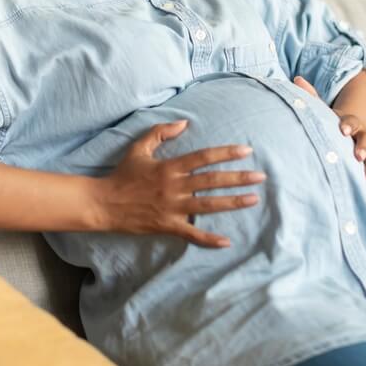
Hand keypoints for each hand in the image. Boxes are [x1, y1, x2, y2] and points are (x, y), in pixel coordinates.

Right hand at [94, 120, 265, 248]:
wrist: (104, 203)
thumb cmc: (122, 175)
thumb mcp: (139, 148)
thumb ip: (160, 133)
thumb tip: (183, 123)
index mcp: (170, 166)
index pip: (204, 157)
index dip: (226, 153)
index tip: (246, 150)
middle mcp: (174, 186)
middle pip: (212, 180)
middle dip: (238, 178)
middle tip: (260, 177)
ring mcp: (172, 207)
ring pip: (208, 205)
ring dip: (232, 202)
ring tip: (253, 199)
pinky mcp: (167, 225)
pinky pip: (192, 234)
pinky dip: (209, 239)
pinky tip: (227, 242)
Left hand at [292, 76, 365, 194]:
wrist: (348, 133)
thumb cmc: (331, 122)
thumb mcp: (322, 109)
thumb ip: (311, 96)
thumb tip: (296, 78)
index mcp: (350, 123)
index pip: (352, 121)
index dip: (348, 124)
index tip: (343, 129)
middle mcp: (363, 137)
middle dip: (363, 148)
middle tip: (357, 155)